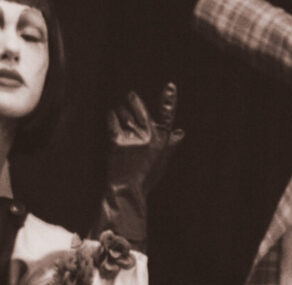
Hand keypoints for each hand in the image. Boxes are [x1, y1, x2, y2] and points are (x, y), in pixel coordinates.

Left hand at [96, 83, 184, 246]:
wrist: (127, 191)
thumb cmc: (146, 178)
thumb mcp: (162, 162)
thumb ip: (169, 145)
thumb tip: (180, 131)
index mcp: (161, 141)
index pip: (167, 116)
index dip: (169, 101)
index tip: (170, 87)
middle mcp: (149, 137)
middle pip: (141, 111)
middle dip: (135, 101)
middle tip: (131, 95)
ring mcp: (133, 138)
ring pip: (125, 114)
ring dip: (121, 112)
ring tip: (119, 112)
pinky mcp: (118, 141)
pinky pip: (112, 121)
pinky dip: (111, 116)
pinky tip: (110, 114)